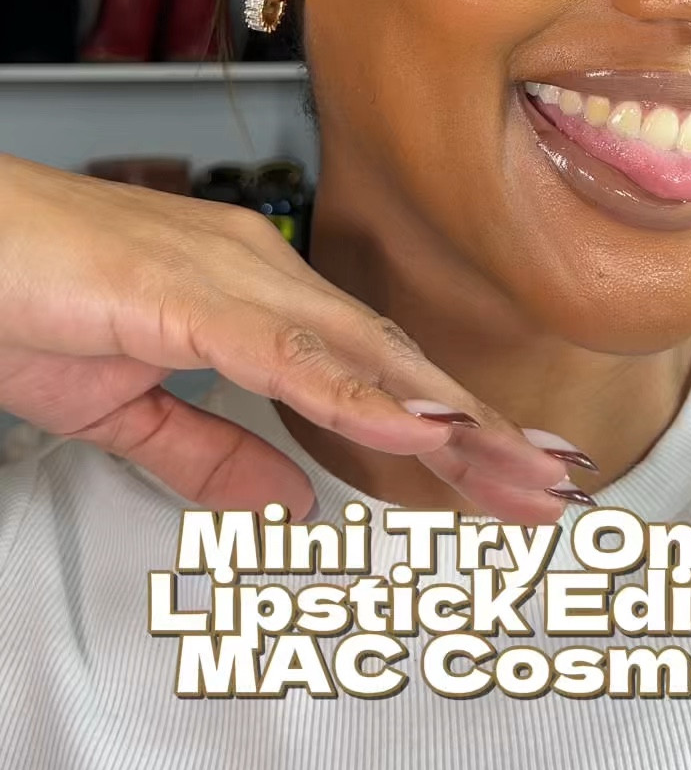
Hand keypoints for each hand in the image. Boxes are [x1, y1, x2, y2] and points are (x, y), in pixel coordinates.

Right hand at [0, 155, 591, 523]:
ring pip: (361, 354)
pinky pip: (285, 352)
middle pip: (391, 360)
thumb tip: (289, 499)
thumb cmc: (15, 299)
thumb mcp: (123, 407)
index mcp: (250, 292)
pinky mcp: (179, 292)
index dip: (451, 421)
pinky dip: (359, 393)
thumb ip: (207, 451)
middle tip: (556, 485)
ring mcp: (226, 273)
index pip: (372, 367)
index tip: (516, 469)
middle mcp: (257, 270)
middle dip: (480, 427)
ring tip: (519, 469)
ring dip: (447, 417)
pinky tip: (421, 427)